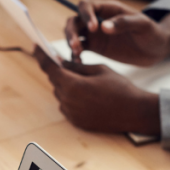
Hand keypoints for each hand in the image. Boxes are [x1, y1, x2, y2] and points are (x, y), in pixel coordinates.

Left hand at [35, 47, 160, 134]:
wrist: (134, 112)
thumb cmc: (120, 88)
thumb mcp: (98, 69)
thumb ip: (76, 65)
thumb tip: (60, 61)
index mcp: (72, 85)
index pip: (50, 68)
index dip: (41, 56)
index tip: (35, 47)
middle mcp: (68, 101)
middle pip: (55, 81)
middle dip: (61, 71)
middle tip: (72, 65)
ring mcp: (71, 114)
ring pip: (61, 93)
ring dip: (67, 86)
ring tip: (88, 84)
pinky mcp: (76, 122)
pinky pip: (67, 106)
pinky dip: (72, 99)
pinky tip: (89, 97)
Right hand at [65, 0, 169, 67]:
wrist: (156, 49)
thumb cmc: (152, 32)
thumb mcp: (143, 26)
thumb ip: (124, 23)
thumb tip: (103, 27)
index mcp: (108, 8)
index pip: (87, 5)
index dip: (85, 15)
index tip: (94, 29)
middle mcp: (98, 19)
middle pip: (74, 20)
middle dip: (71, 31)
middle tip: (76, 45)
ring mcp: (95, 34)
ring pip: (74, 34)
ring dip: (71, 43)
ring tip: (77, 55)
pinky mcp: (95, 47)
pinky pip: (79, 49)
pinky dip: (75, 54)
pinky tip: (79, 62)